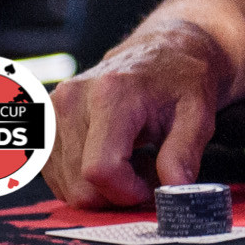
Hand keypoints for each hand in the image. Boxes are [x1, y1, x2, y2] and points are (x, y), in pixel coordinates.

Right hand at [43, 21, 230, 206]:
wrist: (162, 50)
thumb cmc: (181, 80)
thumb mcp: (199, 113)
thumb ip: (184, 154)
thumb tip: (174, 191)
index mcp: (113, 93)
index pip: (101, 169)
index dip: (128, 192)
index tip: (152, 189)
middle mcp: (73, 99)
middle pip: (81, 184)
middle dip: (118, 194)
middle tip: (149, 174)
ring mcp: (53, 110)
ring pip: (67, 186)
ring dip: (103, 188)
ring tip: (135, 160)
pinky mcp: (45, 122)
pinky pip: (57, 177)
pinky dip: (85, 180)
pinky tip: (113, 157)